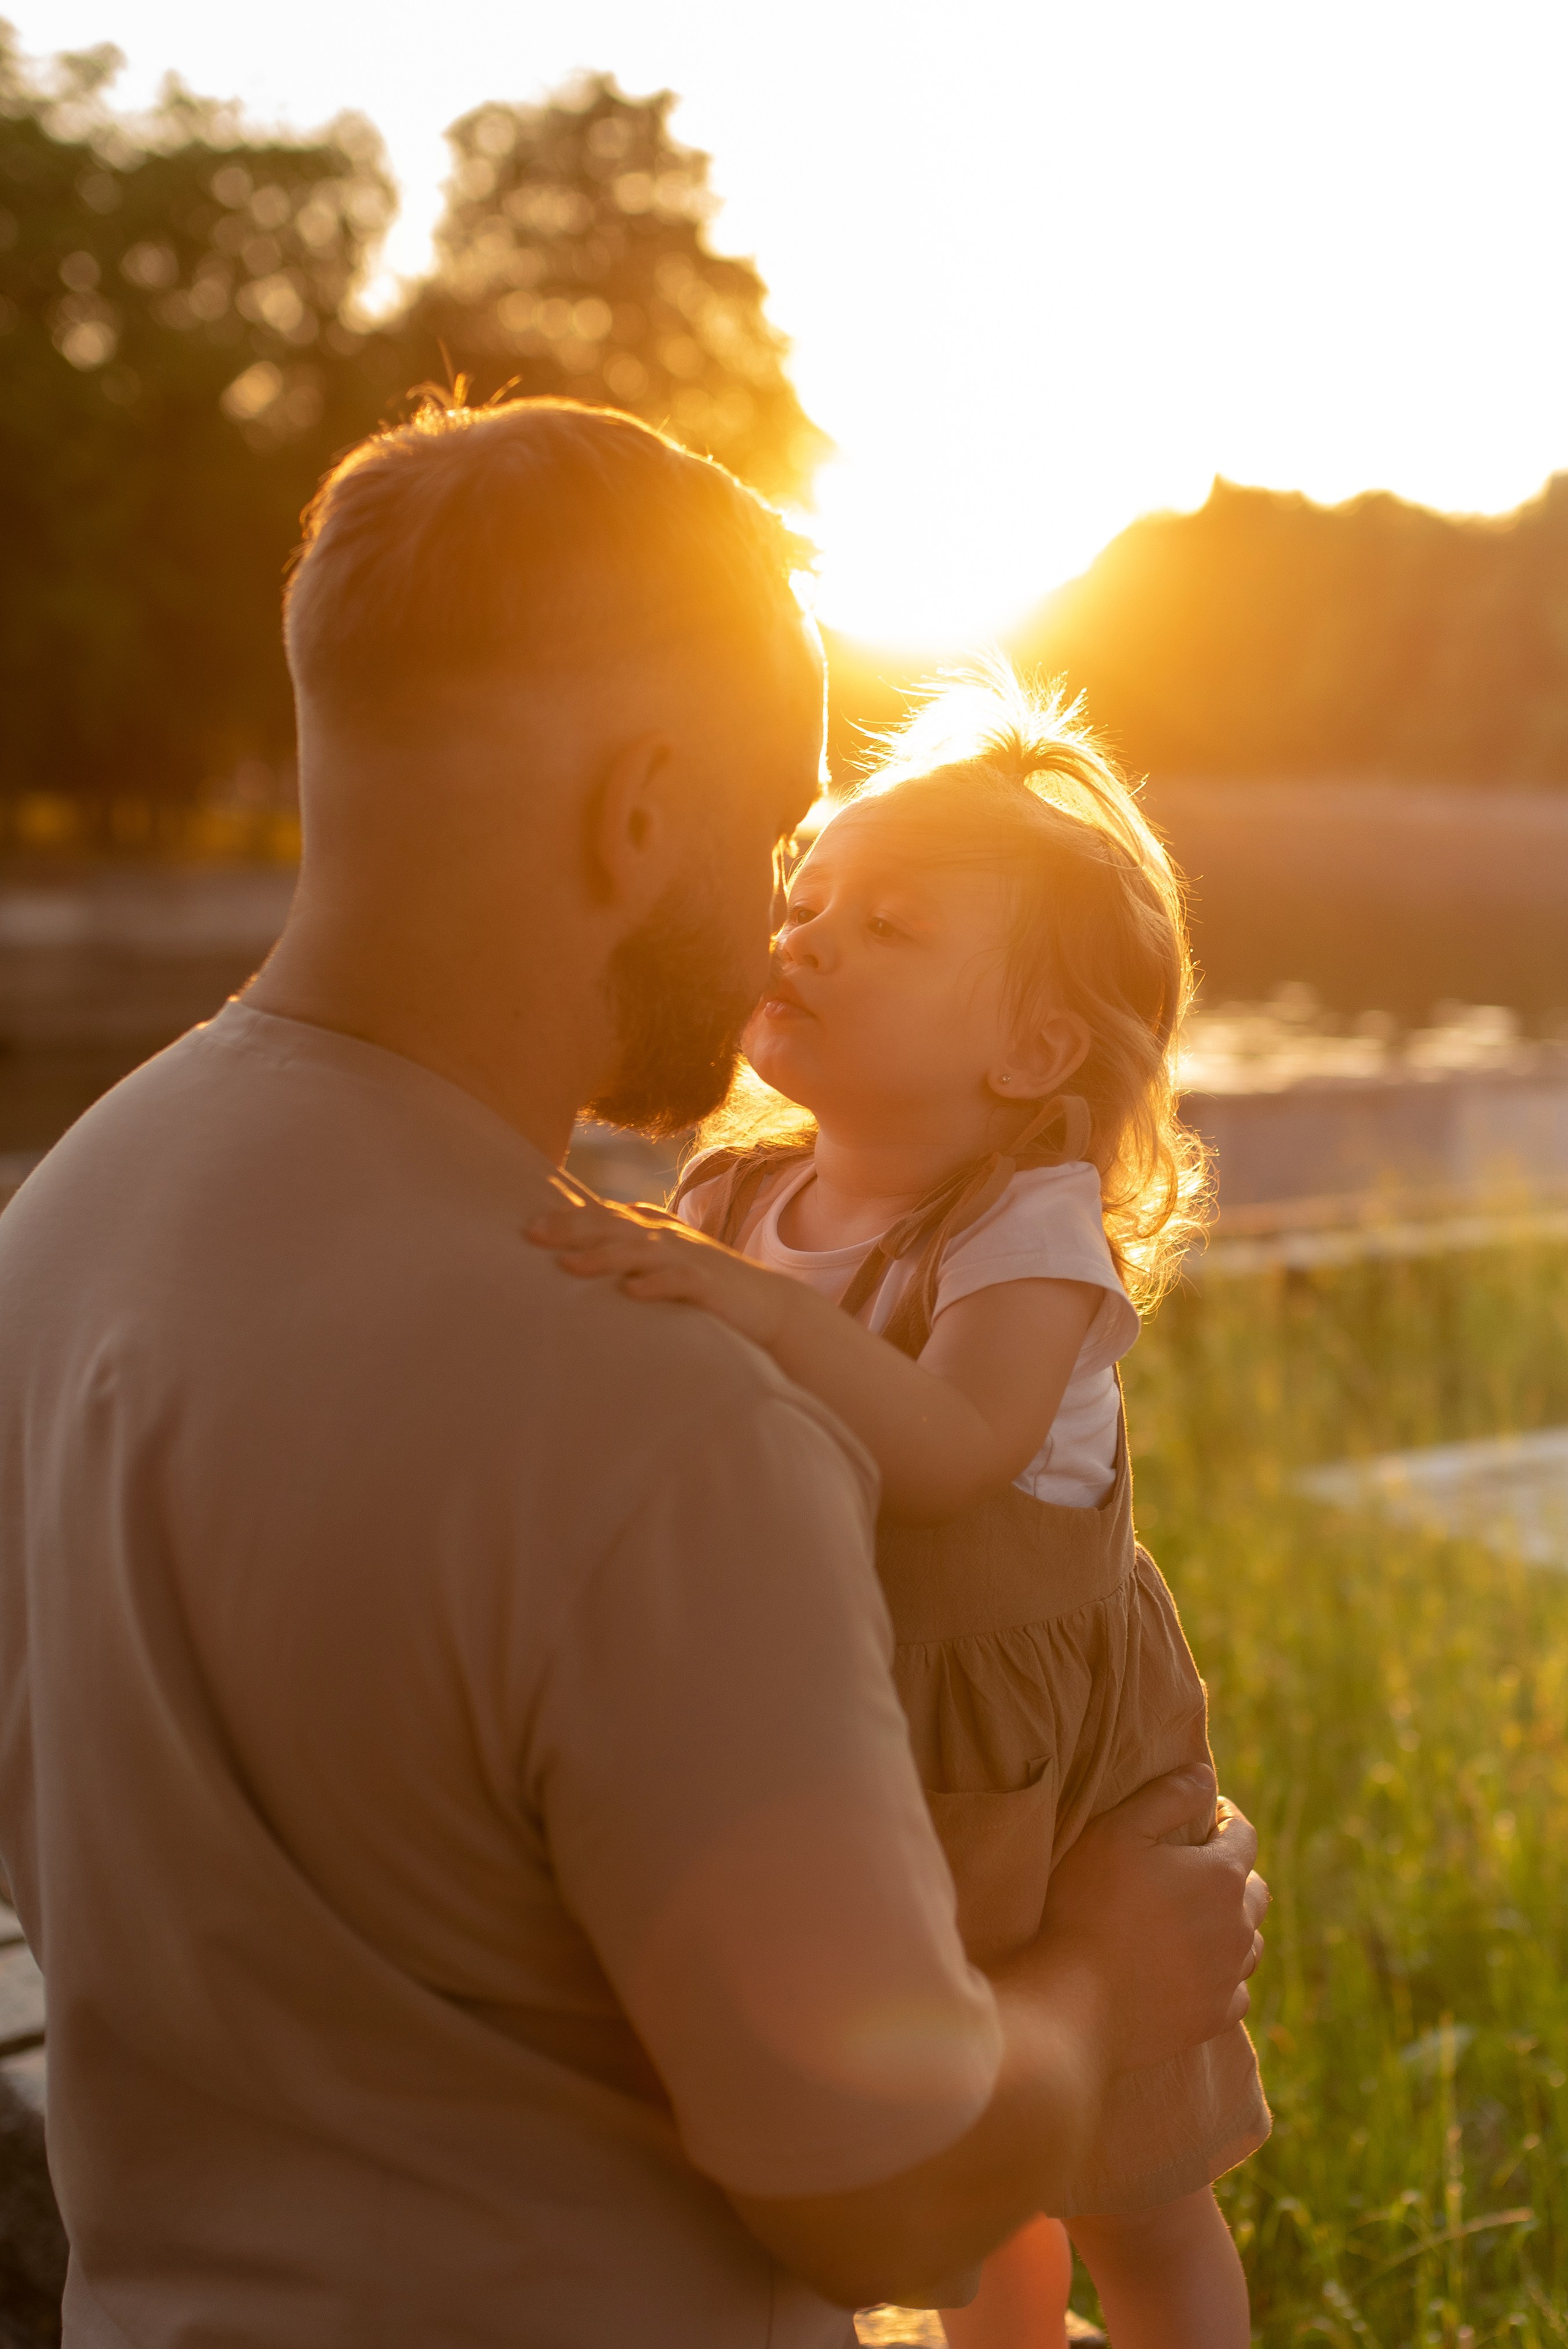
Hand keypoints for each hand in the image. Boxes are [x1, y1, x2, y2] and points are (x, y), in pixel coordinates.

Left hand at [526, 1201, 798, 1349]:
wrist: (766, 1305)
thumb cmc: (703, 1287)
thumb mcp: (659, 1264)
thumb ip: (624, 1254)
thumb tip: (572, 1259)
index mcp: (651, 1229)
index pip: (602, 1215)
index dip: (565, 1216)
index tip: (526, 1225)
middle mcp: (665, 1237)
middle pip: (612, 1225)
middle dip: (571, 1227)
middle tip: (531, 1234)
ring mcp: (687, 1257)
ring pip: (639, 1250)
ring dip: (603, 1256)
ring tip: (568, 1265)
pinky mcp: (708, 1284)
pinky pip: (678, 1281)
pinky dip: (655, 1285)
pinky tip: (630, 1292)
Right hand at [1014, 1766, 1267, 2074]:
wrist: (1075, 2003)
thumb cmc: (1089, 1907)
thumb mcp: (1117, 1831)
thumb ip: (1167, 1796)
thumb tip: (1205, 1775)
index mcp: (1221, 1875)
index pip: (1244, 1834)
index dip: (1225, 1817)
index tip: (1206, 1814)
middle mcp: (1238, 1926)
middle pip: (1254, 1888)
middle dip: (1232, 1870)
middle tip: (1194, 1867)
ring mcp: (1228, 1976)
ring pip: (1250, 1941)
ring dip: (1231, 1923)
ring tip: (1195, 1919)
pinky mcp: (1213, 2017)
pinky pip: (1236, 1990)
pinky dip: (1222, 1974)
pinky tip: (1194, 1969)